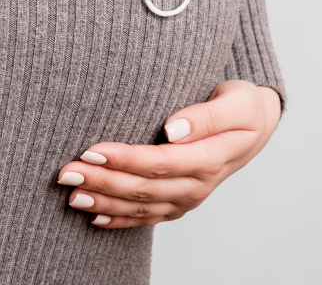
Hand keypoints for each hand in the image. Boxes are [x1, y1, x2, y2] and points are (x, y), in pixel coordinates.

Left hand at [56, 80, 281, 227]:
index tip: (92, 149)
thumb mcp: (237, 101)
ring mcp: (188, 199)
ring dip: (104, 203)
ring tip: (71, 195)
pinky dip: (119, 220)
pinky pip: (147, 218)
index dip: (125, 159)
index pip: (161, 162)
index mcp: (210, 159)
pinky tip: (94, 218)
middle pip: (143, 188)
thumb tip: (173, 128)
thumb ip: (206, 115)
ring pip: (140, 207)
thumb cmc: (242, 105)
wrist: (255, 125)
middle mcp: (197, 185)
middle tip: (66, 173)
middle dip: (102, 182)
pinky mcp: (179, 204)